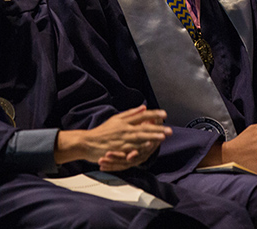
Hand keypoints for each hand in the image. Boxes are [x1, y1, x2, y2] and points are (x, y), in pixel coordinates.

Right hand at [55, 105, 171, 169]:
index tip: (165, 114)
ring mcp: (122, 140)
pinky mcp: (119, 149)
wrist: (87, 143)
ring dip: (152, 137)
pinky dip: (140, 146)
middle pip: (144, 128)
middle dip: (157, 129)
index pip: (142, 116)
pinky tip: (148, 146)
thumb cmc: (101, 132)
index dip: (154, 115)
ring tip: (163, 137)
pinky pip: (131, 148)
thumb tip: (143, 107)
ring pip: (140, 138)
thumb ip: (130, 114)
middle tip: (169, 129)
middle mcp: (124, 129)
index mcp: (124, 121)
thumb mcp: (115, 119)